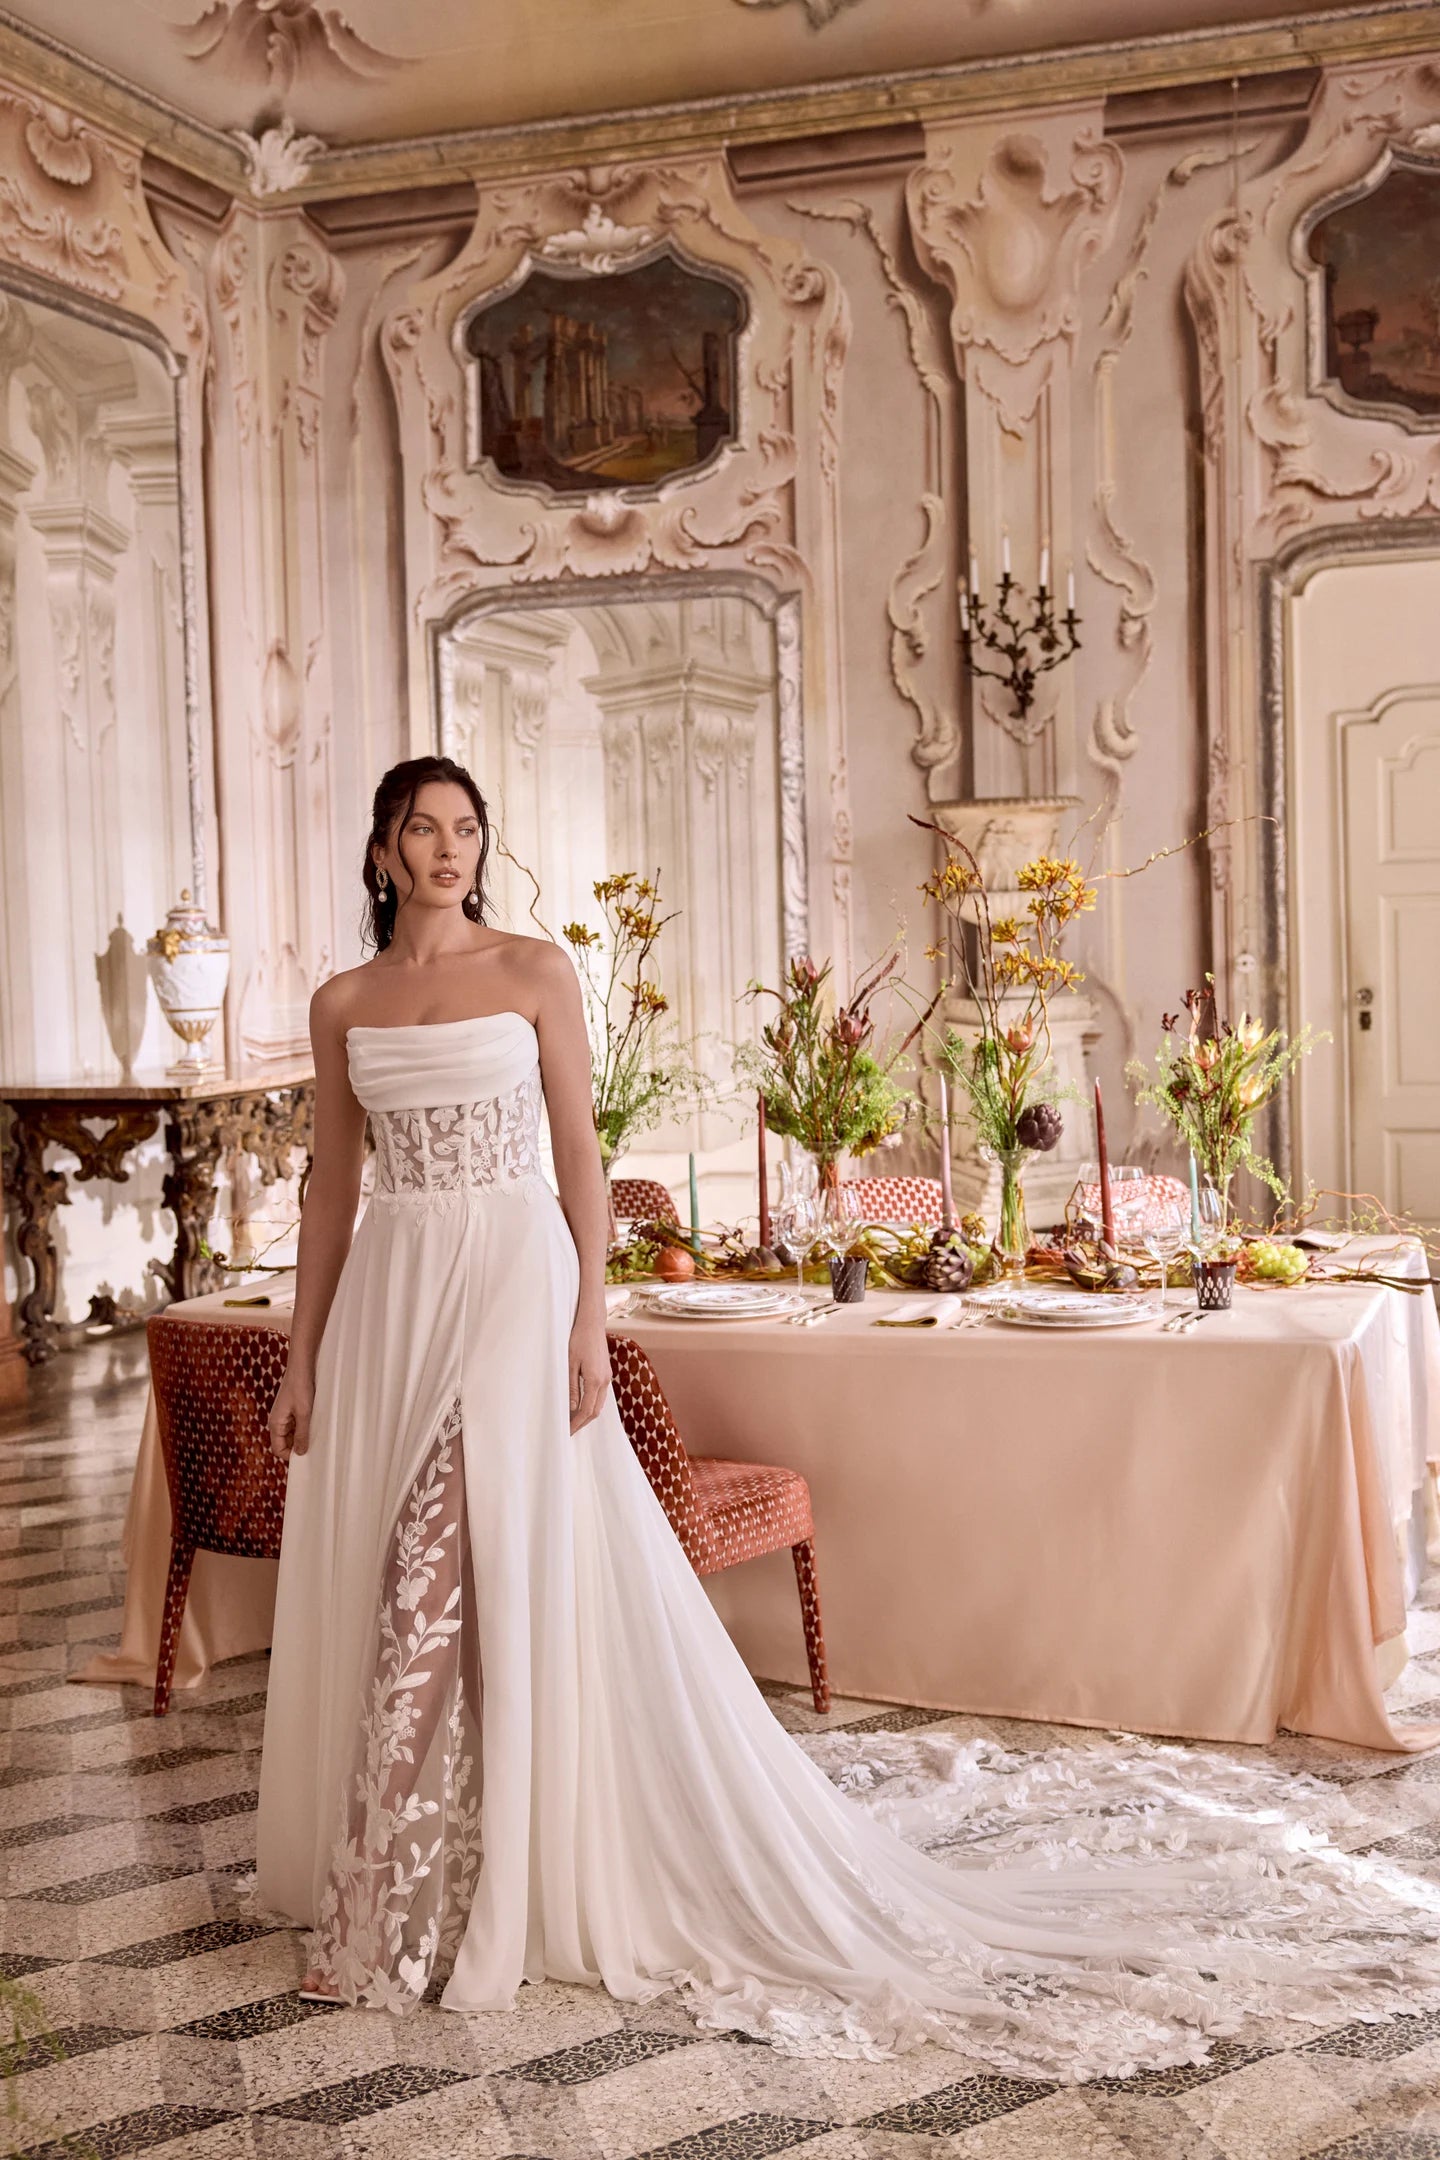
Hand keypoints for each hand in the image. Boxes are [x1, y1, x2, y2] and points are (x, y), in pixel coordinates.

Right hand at [268, 1369, 314, 1459]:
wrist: (302, 1366)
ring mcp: (284, 1416)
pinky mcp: (292, 1410)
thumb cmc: (301, 1387)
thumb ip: (302, 1434)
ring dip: (303, 1436)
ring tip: (317, 1436)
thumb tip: (299, 1453)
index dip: (290, 1456)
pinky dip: (305, 1428)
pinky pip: (296, 1425)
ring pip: (292, 1434)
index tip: (306, 1457)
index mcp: (275, 1424)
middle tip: (315, 1448)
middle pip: (285, 1443)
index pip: (278, 1449)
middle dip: (297, 1447)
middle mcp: (277, 1421)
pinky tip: (316, 1425)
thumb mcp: (304, 1413)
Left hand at [568, 1317, 611, 1433]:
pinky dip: (592, 1403)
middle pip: (596, 1410)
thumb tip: (572, 1407)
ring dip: (587, 1413)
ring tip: (573, 1419)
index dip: (577, 1423)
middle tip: (569, 1430)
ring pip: (600, 1403)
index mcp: (595, 1380)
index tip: (567, 1431)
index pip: (586, 1410)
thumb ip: (572, 1387)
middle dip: (583, 1422)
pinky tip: (581, 1403)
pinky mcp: (606, 1372)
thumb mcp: (570, 1363)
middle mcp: (604, 1381)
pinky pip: (601, 1394)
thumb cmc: (578, 1340)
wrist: (592, 1323)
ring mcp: (607, 1376)